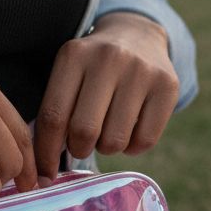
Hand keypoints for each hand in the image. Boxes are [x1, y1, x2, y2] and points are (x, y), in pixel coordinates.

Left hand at [33, 12, 179, 179]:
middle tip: (81, 144)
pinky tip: (129, 129)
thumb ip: (55, 113)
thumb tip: (43, 171)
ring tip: (106, 130)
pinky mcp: (167, 85)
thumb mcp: (68, 74)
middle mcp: (108, 58)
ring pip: (115, 141)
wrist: (137, 36)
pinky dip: (133, 147)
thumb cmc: (92, 69)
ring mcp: (141, 70)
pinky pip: (145, 141)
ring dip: (106, 148)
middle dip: (79, 149)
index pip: (53, 116)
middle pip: (84, 131)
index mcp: (74, 55)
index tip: (44, 175)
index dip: (46, 153)